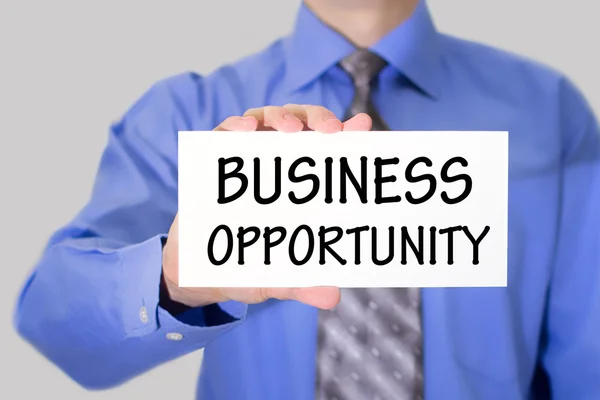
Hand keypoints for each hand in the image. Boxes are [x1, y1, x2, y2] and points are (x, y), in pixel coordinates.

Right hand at [162, 105, 371, 309]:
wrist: (200, 272)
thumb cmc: (247, 269)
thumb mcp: (277, 279)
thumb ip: (302, 284)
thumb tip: (333, 296)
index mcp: (300, 187)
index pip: (328, 153)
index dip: (347, 136)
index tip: (362, 127)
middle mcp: (276, 166)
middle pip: (302, 125)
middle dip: (317, 118)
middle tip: (329, 131)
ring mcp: (246, 160)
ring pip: (267, 119)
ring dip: (281, 116)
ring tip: (289, 129)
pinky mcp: (215, 161)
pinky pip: (224, 132)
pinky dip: (235, 125)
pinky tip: (246, 129)